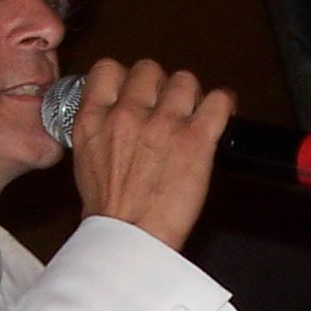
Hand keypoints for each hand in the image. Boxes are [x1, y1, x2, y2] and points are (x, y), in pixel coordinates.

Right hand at [69, 58, 231, 251]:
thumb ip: (100, 132)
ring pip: (184, 80)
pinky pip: (218, 101)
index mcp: (94, 121)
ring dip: (190, 96)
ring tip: (192, 116)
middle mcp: (127, 115)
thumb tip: (115, 118)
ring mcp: (163, 124)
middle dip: (159, 86)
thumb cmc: (110, 214)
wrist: (130, 241)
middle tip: (166, 109)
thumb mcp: (86, 163)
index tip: (135, 91)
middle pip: (148, 69)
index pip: (107, 70)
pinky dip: (223, 104)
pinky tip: (220, 114)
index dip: (125, 77)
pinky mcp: (195, 139)